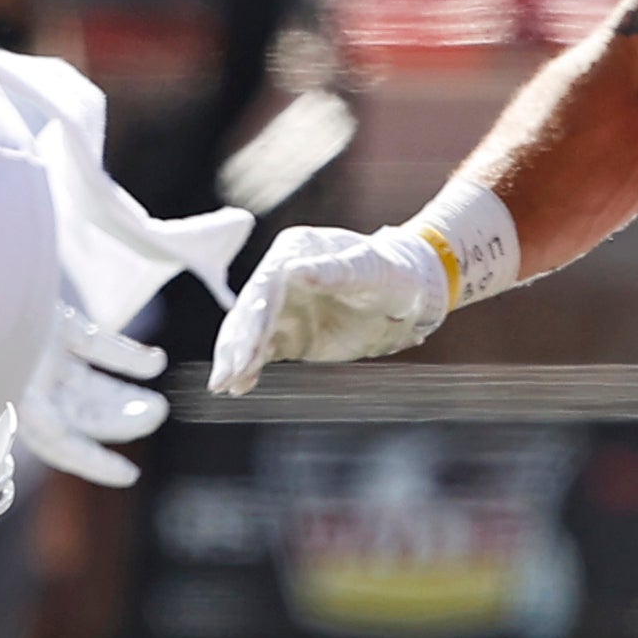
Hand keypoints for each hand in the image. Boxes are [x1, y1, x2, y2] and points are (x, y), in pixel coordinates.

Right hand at [18, 305, 167, 487]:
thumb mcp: (8, 378)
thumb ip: (31, 407)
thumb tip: (58, 431)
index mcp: (14, 408)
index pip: (58, 444)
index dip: (92, 462)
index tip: (128, 475)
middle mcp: (30, 388)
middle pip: (80, 416)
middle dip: (118, 422)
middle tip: (155, 415)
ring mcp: (44, 357)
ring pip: (91, 387)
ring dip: (124, 397)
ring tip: (159, 405)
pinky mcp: (57, 326)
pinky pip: (97, 348)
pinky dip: (127, 357)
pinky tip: (156, 363)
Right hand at [209, 223, 448, 395]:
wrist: (413, 292)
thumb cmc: (395, 272)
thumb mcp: (371, 269)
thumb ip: (334, 271)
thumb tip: (295, 271)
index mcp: (294, 251)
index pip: (263, 286)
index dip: (253, 318)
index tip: (249, 348)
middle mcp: (279, 278)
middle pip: (247, 313)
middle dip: (236, 346)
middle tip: (225, 376)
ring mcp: (281, 308)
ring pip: (247, 335)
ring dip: (235, 361)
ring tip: (224, 386)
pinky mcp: (287, 335)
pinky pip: (261, 353)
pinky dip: (249, 369)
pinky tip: (239, 386)